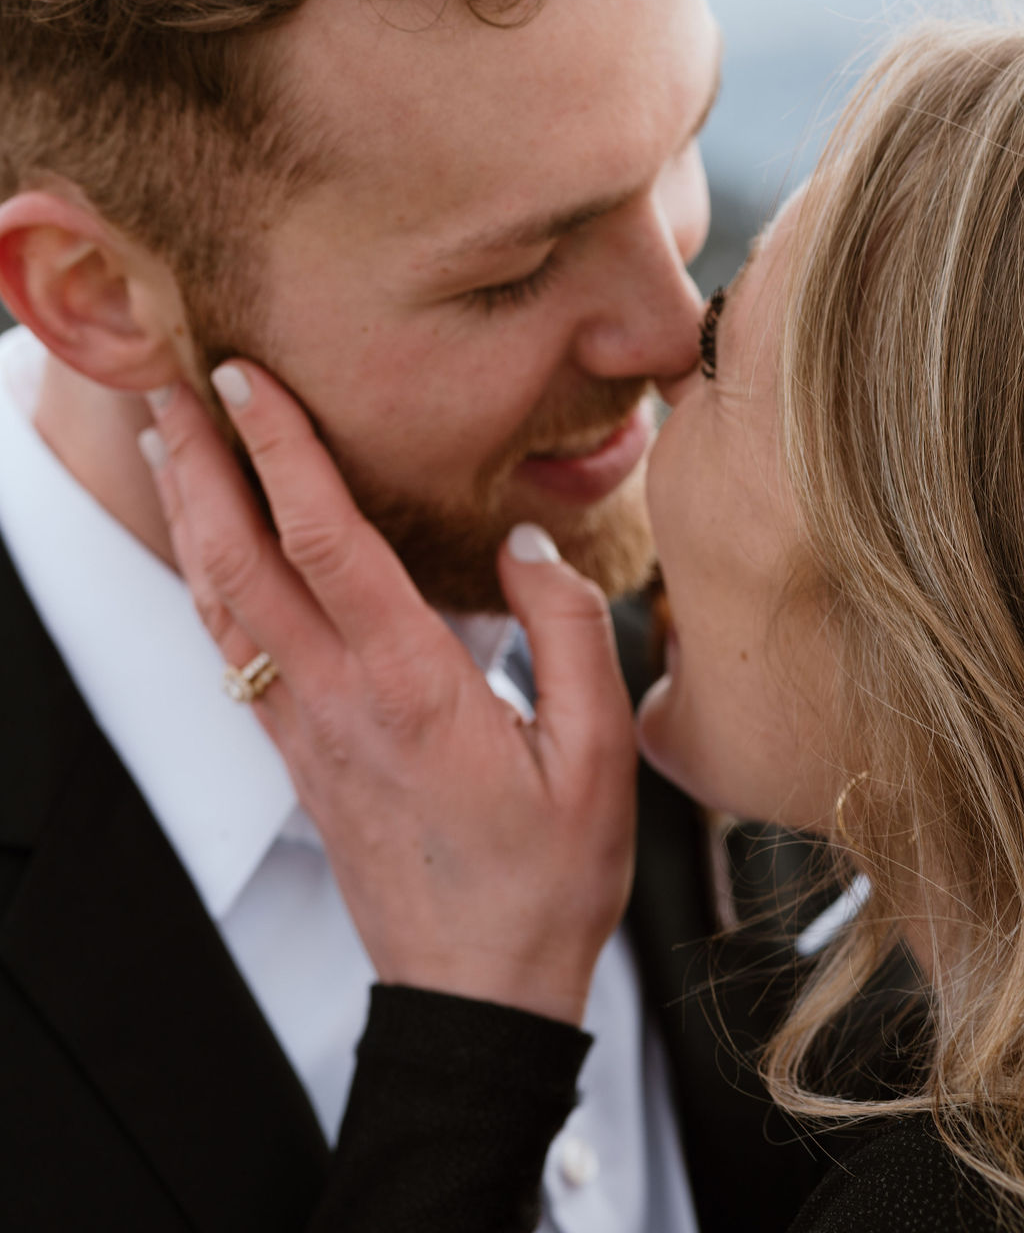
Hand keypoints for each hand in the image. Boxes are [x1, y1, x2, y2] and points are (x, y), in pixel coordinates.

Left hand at [141, 364, 636, 1025]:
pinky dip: (206, 579)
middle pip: (240, 559)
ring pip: (220, 602)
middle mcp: (336, 698)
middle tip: (173, 385)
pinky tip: (205, 547)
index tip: (249, 380)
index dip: (281, 449)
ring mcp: (304, 728)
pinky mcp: (297, 752)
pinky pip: (232, 647)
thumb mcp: (598, 755)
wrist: (473, 990)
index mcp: (411, 686)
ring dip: (188, 514)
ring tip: (169, 444)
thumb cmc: (543, 880)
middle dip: (200, 462)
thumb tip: (527, 541)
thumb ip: (569, 630)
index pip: (326, 540)